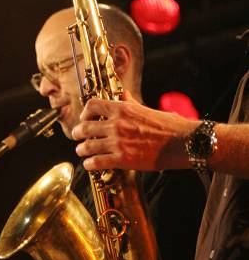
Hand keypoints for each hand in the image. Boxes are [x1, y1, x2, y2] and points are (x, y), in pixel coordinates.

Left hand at [72, 91, 195, 170]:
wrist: (183, 142)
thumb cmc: (169, 126)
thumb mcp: (147, 109)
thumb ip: (131, 103)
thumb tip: (123, 95)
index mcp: (123, 108)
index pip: (93, 105)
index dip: (85, 112)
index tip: (85, 118)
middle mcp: (117, 124)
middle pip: (85, 126)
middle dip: (78, 133)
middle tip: (76, 136)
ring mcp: (118, 142)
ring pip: (88, 145)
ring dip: (81, 149)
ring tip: (81, 151)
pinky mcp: (123, 159)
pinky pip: (97, 162)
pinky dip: (90, 164)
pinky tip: (89, 165)